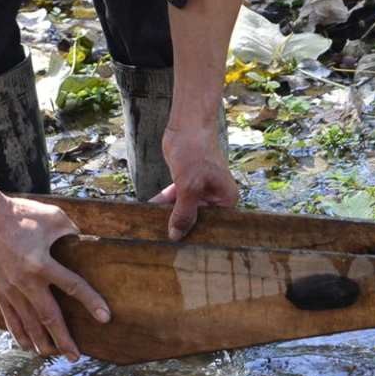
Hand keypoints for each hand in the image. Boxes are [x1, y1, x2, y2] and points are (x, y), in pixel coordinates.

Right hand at [0, 196, 109, 359]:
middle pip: (49, 317)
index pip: (72, 287)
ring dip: (42, 342)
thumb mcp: (53, 217)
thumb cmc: (21, 214)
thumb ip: (71, 231)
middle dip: (63, 339)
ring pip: (28, 323)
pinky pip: (10, 319)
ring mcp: (10, 289)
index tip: (105, 318)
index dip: (91, 303)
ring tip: (55, 356)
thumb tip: (85, 243)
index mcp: (42, 263)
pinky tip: (27, 347)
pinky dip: (19, 335)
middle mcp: (26, 281)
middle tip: (76, 357)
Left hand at [153, 119, 239, 239]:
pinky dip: (164, 204)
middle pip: (198, 220)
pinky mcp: (186, 185)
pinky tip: (149, 210)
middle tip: (162, 243)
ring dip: (168, 217)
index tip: (182, 250)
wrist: (186, 125)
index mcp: (225, 199)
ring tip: (151, 229)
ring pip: (184, 210)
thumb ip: (183, 212)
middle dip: (181, 228)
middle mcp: (215, 197)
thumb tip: (176, 236)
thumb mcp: (189, 186)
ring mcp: (200, 191)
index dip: (199, 237)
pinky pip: (175, 200)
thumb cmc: (195, 151)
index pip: (214, 226)